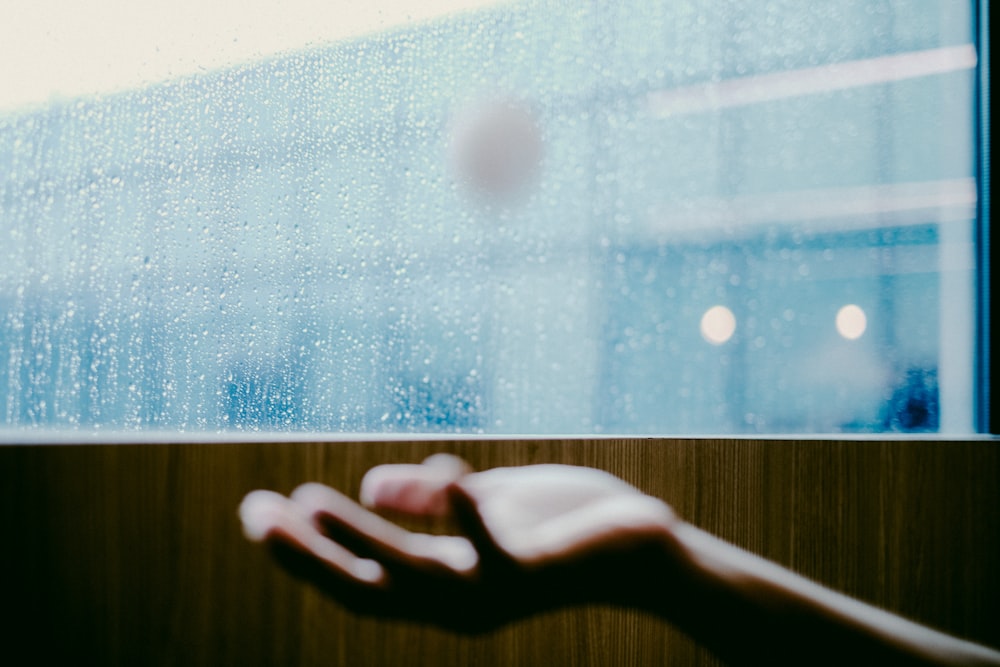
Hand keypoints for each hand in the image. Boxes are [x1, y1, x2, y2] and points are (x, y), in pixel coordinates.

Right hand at [239, 454, 677, 631]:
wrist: (640, 548)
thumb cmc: (562, 528)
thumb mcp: (485, 505)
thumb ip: (430, 501)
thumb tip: (371, 484)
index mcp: (442, 581)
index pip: (357, 572)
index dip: (304, 550)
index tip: (257, 512)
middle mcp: (457, 600)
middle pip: (364, 586)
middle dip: (305, 555)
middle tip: (252, 514)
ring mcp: (493, 591)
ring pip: (408, 576)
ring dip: (357, 537)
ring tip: (309, 500)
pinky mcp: (533, 570)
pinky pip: (494, 551)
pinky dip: (467, 515)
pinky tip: (449, 476)